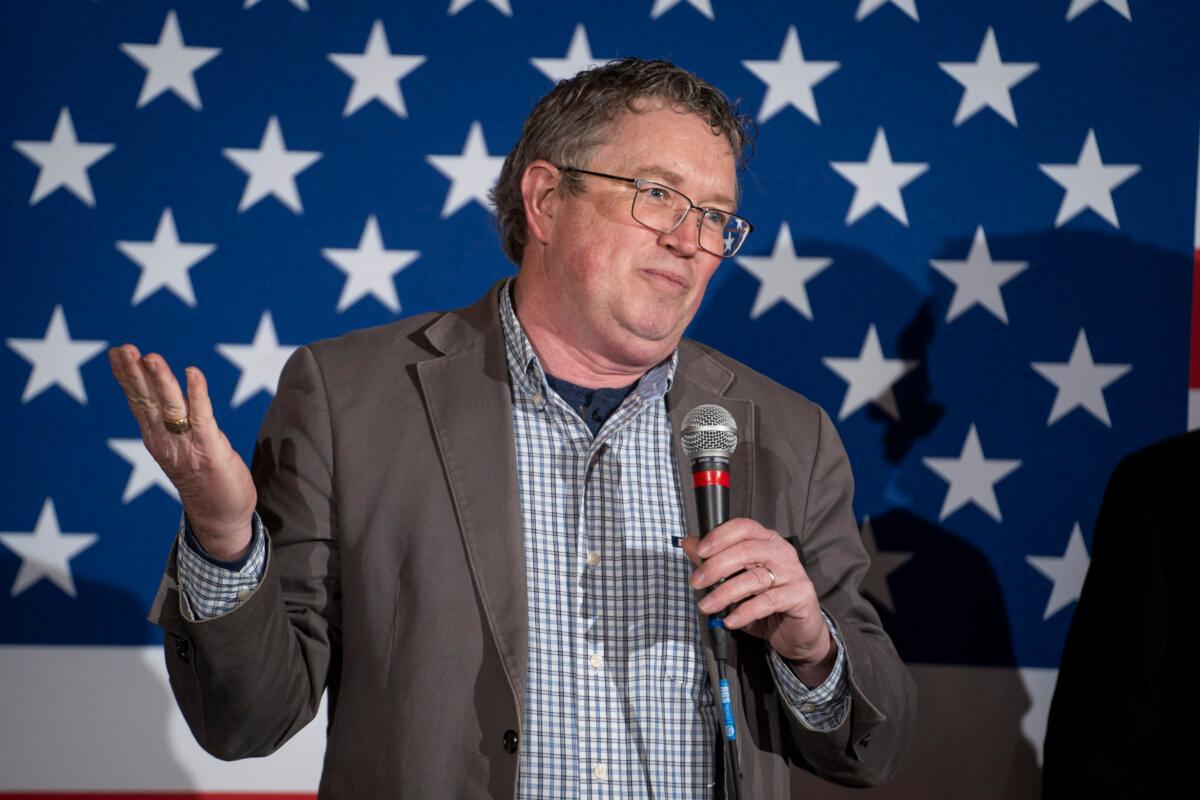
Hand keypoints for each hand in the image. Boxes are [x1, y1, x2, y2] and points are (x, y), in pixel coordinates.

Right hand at [108, 344, 256, 560]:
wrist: (220, 520)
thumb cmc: (205, 481)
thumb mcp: (181, 449)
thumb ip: (175, 426)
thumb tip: (172, 402)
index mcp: (157, 438)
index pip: (138, 402)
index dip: (127, 377)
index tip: (116, 352)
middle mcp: (166, 440)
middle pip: (146, 401)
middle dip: (134, 373)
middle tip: (122, 348)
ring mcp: (187, 445)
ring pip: (170, 406)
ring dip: (160, 380)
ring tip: (149, 356)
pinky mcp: (210, 449)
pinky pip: (201, 417)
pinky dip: (197, 393)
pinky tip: (193, 373)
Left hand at [682, 518, 835, 684]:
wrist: (797, 632)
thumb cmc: (764, 602)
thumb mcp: (734, 582)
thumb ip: (713, 562)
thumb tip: (688, 543)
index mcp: (766, 540)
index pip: (743, 527)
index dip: (720, 536)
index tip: (699, 551)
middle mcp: (781, 551)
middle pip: (746, 551)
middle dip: (716, 567)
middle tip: (695, 583)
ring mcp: (793, 572)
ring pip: (755, 578)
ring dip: (725, 593)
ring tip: (706, 607)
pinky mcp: (801, 595)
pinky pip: (768, 601)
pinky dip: (745, 611)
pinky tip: (730, 621)